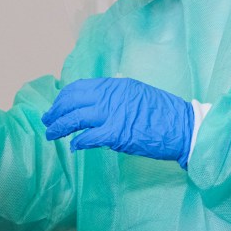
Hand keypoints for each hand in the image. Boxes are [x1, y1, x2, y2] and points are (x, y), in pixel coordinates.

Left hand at [41, 77, 194, 168]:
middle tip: (47, 122)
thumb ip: (120, 90)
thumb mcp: (139, 91)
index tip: (56, 106)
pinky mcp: (116, 133)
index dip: (64, 98)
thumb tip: (108, 86)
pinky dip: (78, 142)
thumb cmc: (163, 113)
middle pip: (72, 101)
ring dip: (60, 127)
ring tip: (52, 134)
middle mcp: (111, 95)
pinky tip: (74, 146)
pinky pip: (88, 137)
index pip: (80, 88)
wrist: (183, 127)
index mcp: (116, 84)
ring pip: (76, 118)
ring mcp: (113, 113)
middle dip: (56, 112)